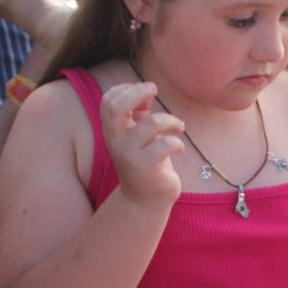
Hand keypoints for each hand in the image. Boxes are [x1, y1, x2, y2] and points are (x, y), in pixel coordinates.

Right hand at [100, 81, 183, 207]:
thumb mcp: (138, 133)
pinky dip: (177, 142)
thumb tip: (147, 90)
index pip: (108, 101)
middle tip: (155, 89)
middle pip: (116, 108)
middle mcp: (116, 141)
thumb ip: (138, 112)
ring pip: (151, 124)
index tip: (146, 92)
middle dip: (137, 92)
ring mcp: (129, 155)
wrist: (145, 199)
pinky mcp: (146, 168)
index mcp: (113, 130)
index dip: (126, 89)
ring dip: (171, 120)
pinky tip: (179, 148)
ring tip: (179, 126)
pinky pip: (164, 145)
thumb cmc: (146, 159)